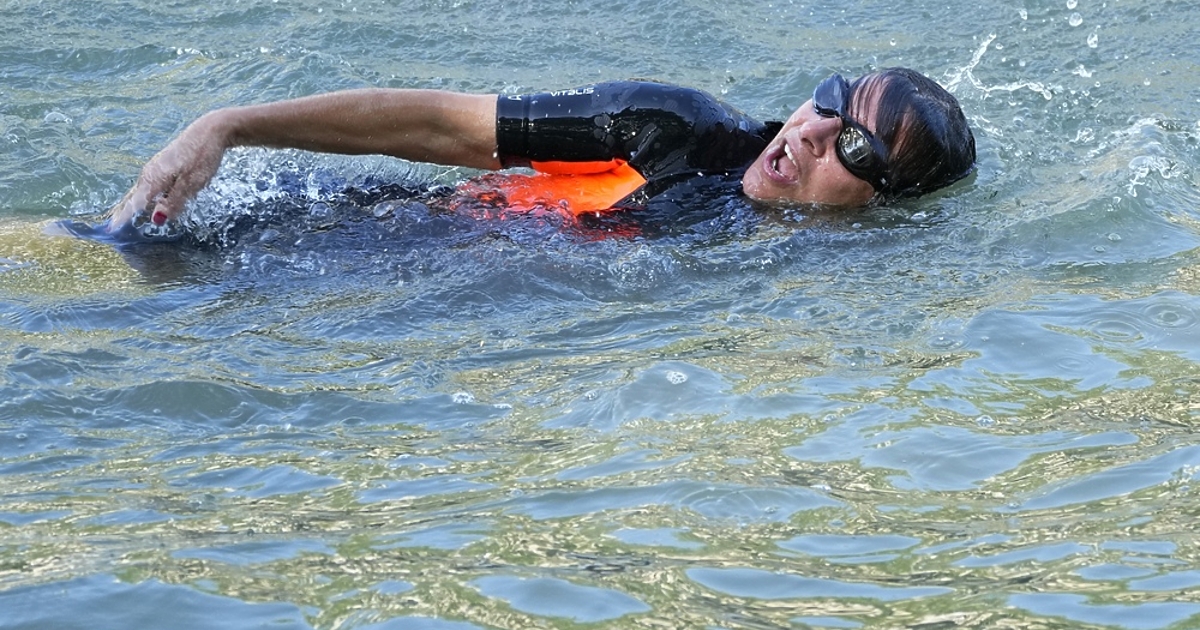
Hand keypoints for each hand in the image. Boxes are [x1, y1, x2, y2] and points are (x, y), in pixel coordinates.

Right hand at [106, 112, 230, 230]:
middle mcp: (149, 173)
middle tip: (112, 230)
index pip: (135, 203)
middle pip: (133, 197)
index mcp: (154, 178)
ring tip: (121, 220)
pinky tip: (144, 203)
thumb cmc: (202, 157)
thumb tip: (157, 220)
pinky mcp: (162, 167)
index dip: (124, 218)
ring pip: (140, 192)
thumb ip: (174, 201)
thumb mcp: (191, 183)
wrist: (210, 131)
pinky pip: (148, 186)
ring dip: (132, 206)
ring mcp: (155, 169)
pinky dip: (142, 197)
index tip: (112, 232)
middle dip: (124, 213)